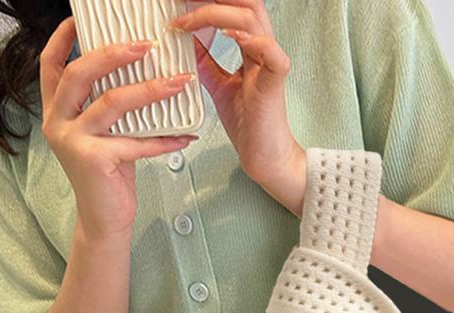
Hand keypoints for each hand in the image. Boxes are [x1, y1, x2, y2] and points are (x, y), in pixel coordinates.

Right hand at [39, 16, 197, 239]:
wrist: (104, 218)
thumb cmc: (108, 175)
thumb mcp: (104, 135)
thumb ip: (110, 109)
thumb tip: (142, 76)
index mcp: (56, 111)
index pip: (52, 65)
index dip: (63, 39)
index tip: (80, 19)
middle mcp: (57, 123)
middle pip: (80, 74)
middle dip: (113, 54)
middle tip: (146, 45)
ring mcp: (73, 141)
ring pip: (112, 102)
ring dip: (150, 90)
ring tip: (178, 83)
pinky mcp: (94, 160)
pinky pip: (137, 141)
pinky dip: (165, 139)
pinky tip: (186, 136)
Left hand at [168, 0, 304, 191]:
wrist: (262, 155)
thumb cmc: (247, 123)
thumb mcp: (217, 85)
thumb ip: (204, 61)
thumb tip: (184, 39)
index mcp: (251, 46)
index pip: (233, 5)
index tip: (179, 0)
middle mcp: (262, 48)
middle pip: (246, 1)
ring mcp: (270, 63)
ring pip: (251, 18)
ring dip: (216, 13)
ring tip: (188, 21)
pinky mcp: (274, 82)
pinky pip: (271, 52)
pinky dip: (252, 39)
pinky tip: (229, 34)